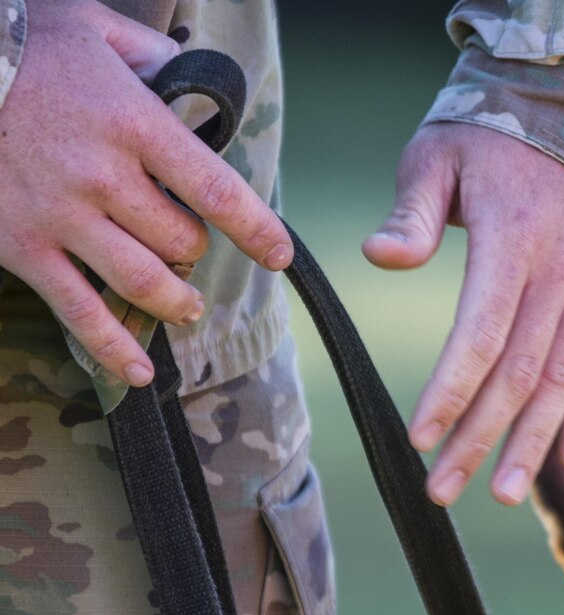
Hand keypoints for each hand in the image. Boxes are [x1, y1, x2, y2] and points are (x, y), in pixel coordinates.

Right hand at [0, 0, 292, 385]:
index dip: (257, 230)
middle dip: (195, 251)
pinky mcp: (21, 245)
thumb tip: (184, 74)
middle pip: (181, 240)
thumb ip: (151, 55)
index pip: (216, 189)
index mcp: (134, 124)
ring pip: (142, 280)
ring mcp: (61, 216)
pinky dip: (112, 346)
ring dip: (175, 300)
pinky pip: (77, 309)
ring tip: (187, 305)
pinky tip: (137, 372)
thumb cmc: (22, 43)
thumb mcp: (96, 29)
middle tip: (189, 246)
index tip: (279, 255)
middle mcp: (104, 176)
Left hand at [364, 123, 563, 506]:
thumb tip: (380, 257)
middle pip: (520, 371)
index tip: (419, 438)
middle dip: (480, 436)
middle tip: (441, 489)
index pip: (482, 332)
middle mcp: (562, 270)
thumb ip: (412, 212)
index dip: (451, 390)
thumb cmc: (492, 137)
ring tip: (498, 493)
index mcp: (515, 238)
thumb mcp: (437, 155)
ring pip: (563, 378)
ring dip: (532, 442)